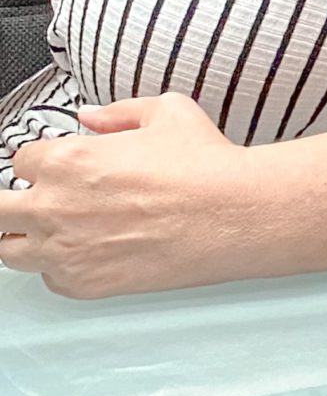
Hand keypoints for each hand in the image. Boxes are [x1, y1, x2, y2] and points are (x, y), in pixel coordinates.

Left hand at [0, 96, 261, 298]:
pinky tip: (86, 253)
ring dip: (28, 238)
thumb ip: (118, 112)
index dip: (42, 161)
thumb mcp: (168, 112)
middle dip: (13, 203)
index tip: (56, 167)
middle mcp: (54, 207)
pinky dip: (60, 267)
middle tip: (39, 202)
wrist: (236, 215)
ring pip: (10, 250)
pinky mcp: (84, 283)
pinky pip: (48, 279)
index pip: (20, 161)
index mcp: (66, 160)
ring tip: (55, 232)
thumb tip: (92, 117)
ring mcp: (65, 250)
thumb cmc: (207, 166)